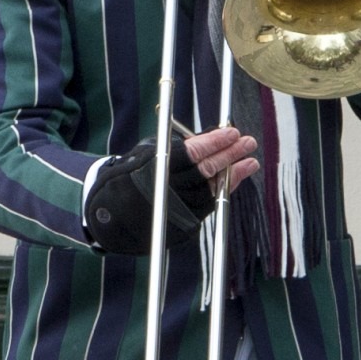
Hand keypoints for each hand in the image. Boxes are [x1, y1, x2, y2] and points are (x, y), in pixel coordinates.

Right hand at [83, 129, 257, 255]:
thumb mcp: (147, 155)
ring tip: (249, 161)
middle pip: (207, 170)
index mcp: (157, 168)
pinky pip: (208, 207)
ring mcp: (177, 211)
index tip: (232, 132)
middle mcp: (168, 191)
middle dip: (230, 155)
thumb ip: (178, 148)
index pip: (193, 152)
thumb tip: (212, 138)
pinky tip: (234, 178)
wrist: (110, 218)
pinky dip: (222, 191)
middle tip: (248, 142)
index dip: (215, 142)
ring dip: (234, 175)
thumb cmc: (130, 179)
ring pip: (212, 190)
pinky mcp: (182, 227)